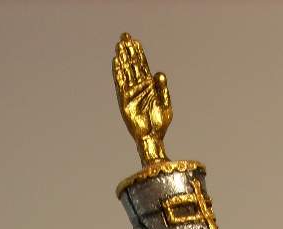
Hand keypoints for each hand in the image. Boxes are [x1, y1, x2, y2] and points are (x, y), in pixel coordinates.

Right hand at [113, 33, 171, 162]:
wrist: (152, 138)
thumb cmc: (160, 124)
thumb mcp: (165, 104)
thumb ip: (162, 89)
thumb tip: (159, 73)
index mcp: (150, 87)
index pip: (143, 67)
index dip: (139, 54)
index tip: (136, 42)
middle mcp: (139, 88)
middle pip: (133, 65)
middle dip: (129, 51)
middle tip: (125, 36)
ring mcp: (131, 94)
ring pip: (126, 72)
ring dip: (123, 58)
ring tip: (119, 45)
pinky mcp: (124, 101)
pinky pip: (120, 84)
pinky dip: (118, 73)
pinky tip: (116, 61)